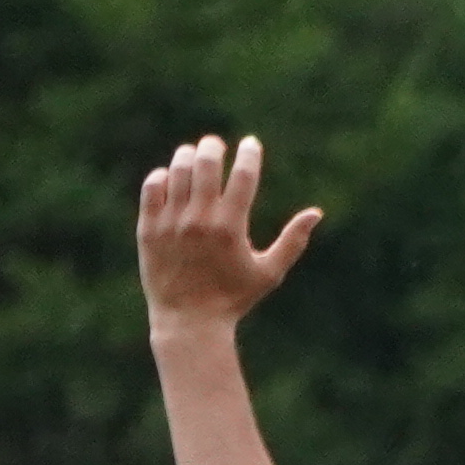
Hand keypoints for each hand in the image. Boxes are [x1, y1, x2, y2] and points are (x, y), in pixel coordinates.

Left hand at [136, 135, 321, 334]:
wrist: (189, 320)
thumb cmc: (234, 298)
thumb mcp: (269, 272)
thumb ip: (293, 241)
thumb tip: (316, 213)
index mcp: (230, 228)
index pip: (243, 177)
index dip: (249, 155)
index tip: (251, 144)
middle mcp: (199, 220)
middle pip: (206, 165)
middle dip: (213, 147)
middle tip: (217, 144)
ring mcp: (171, 223)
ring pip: (177, 171)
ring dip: (187, 157)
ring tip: (194, 155)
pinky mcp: (148, 228)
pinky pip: (152, 188)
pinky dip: (162, 176)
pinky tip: (171, 176)